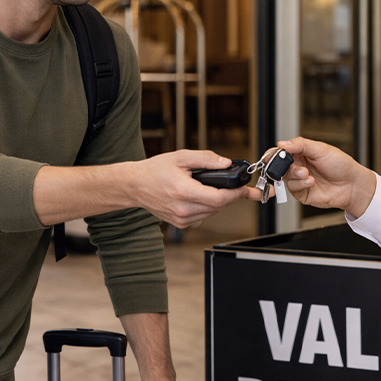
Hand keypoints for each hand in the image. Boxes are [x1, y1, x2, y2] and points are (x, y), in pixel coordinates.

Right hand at [128, 150, 258, 226]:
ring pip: (212, 213)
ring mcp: (181, 219)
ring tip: (222, 189)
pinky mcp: (180, 224)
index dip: (236, 194)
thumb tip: (226, 163)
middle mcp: (183, 209)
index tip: (245, 188)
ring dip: (221, 202)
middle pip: (219, 207)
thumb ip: (206, 159)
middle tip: (239, 187)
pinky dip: (209, 207)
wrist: (135, 186)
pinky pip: (203, 216)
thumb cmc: (155, 170)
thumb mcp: (181, 157)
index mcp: (184, 191)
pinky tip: (205, 196)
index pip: (219, 198)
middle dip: (232, 196)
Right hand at [276, 137, 376, 217]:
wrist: (352, 185)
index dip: (274, 153)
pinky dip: (300, 184)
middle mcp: (298, 166)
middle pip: (280, 166)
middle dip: (284, 166)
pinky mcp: (302, 193)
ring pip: (285, 178)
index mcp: (301, 153)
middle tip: (293, 165)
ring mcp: (299, 180)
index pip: (281, 151)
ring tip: (307, 174)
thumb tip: (282, 144)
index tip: (270, 155)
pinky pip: (293, 189)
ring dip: (295, 175)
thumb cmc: (341, 165)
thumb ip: (300, 145)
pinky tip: (311, 181)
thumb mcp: (321, 149)